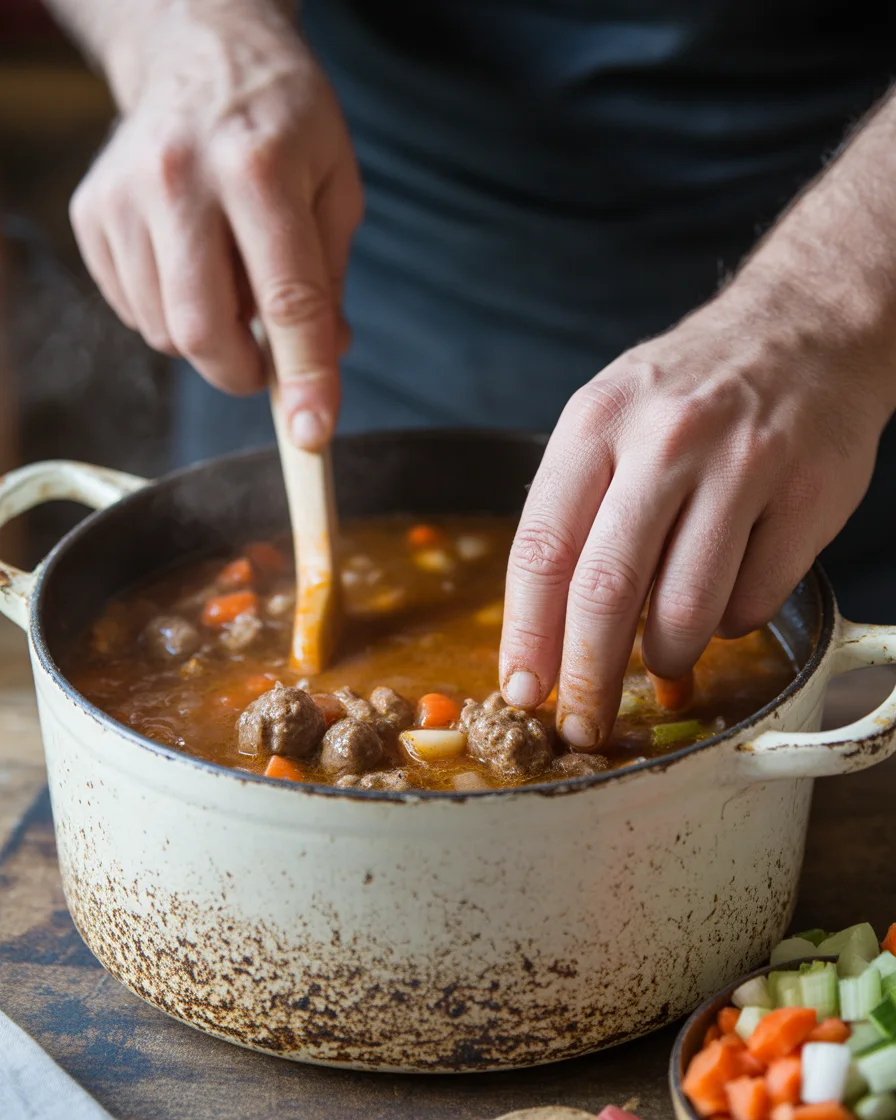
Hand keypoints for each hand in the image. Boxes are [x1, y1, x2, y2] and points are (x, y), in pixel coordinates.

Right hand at [69, 1, 361, 448]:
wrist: (199, 50)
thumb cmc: (282, 119)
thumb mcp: (336, 186)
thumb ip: (329, 279)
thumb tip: (323, 361)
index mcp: (258, 167)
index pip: (287, 300)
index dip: (305, 377)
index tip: (313, 434)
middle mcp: (180, 178)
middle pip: (205, 331)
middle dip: (243, 373)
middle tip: (266, 364)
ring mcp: (125, 196)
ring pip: (166, 331)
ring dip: (209, 337)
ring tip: (230, 280)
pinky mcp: (92, 213)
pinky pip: (134, 310)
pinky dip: (172, 314)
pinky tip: (193, 267)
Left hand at [499, 281, 890, 748]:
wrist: (806, 325)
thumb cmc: (691, 388)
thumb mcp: (610, 415)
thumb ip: (577, 506)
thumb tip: (547, 628)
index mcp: (596, 422)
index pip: (542, 548)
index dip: (527, 633)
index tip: (522, 689)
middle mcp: (666, 439)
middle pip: (607, 589)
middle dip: (588, 675)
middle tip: (581, 724)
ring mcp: (743, 463)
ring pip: (687, 607)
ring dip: (667, 657)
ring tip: (663, 662)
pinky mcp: (809, 492)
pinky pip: (755, 599)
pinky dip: (731, 623)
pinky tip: (724, 601)